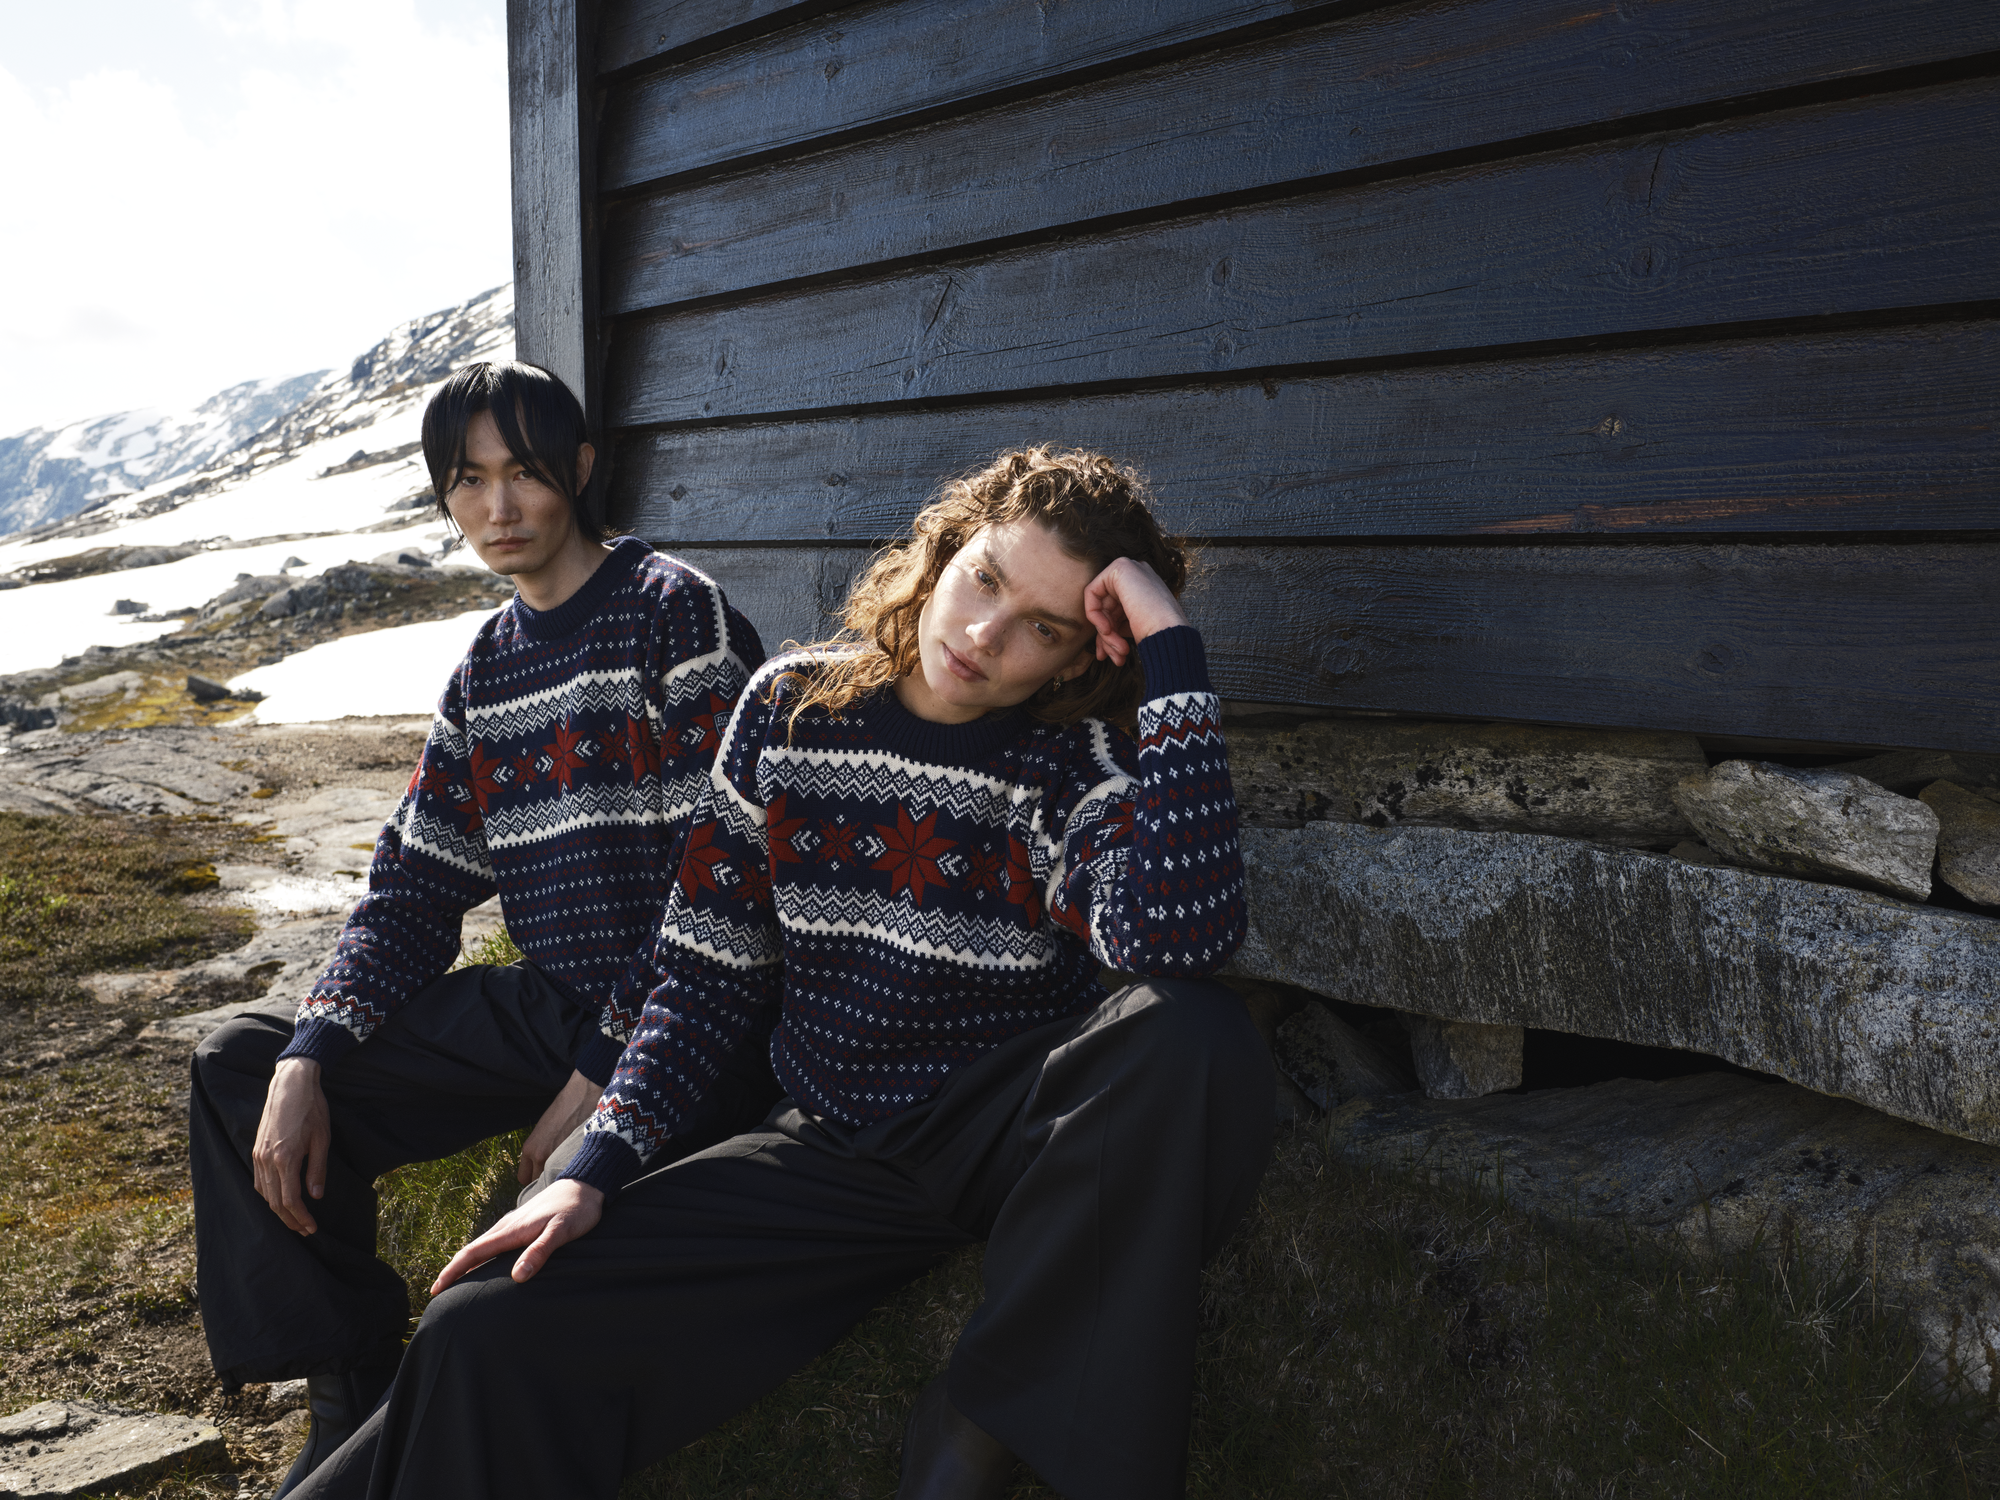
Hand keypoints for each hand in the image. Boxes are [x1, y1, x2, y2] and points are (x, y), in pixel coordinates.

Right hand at [252, 1057, 331, 1234]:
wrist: (291, 1084)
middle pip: (274, 1202)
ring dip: (279, 1210)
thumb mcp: (322, 1139)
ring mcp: (258, 1155)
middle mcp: (267, 1160)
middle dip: (290, 1220)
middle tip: (305, 1230)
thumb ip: (317, 1170)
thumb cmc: (311, 1109)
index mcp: (285, 1158)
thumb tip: (316, 1197)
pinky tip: (278, 1200)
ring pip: (264, 1193)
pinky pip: (258, 1181)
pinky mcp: (256, 1150)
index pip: (290, 1200)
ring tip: (294, 1219)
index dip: (300, 1218)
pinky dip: (267, 1195)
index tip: (312, 1228)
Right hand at [431, 1178, 604, 1293]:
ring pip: (482, 1244)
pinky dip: (482, 1254)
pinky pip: (494, 1241)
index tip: (436, 1289)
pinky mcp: (522, 1222)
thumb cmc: (577, 1210)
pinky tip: (486, 1262)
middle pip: (472, 1249)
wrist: (587, 1183)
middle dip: (453, 1270)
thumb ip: (539, 1252)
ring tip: (455, 1281)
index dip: (453, 1272)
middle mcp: (508, 1225)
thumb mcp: (561, 1232)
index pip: (474, 1253)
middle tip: (438, 1291)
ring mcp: (514, 1222)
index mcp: (512, 1230)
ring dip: (466, 1262)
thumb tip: (516, 1277)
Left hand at [518, 1069, 602, 1183]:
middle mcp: (539, 1156)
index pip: (523, 1178)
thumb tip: (543, 1163)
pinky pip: (569, 1172)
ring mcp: (556, 1157)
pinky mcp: (574, 1155)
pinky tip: (579, 1163)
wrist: (583, 1093)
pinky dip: (572, 1170)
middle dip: (545, 1181)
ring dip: (559, 1177)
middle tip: (554, 1175)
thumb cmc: (565, 1106)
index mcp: (530, 1149)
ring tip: (568, 1171)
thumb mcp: (544, 1128)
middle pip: (536, 1183)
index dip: (533, 1178)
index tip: (541, 1176)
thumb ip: (540, 1147)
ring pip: (553, 1180)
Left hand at [1083, 557, 1189, 667]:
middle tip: (1115, 657)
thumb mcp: (1134, 627)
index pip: (1117, 609)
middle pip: (1108, 608)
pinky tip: (1107, 630)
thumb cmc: (1159, 635)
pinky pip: (1092, 593)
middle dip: (1107, 637)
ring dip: (1105, 634)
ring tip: (1117, 652)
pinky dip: (1095, 615)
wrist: (1169, 633)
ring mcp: (1130, 568)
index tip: (1115, 654)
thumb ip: (1117, 624)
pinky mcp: (1119, 568)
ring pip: (1101, 605)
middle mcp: (1138, 574)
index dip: (1111, 633)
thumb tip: (1102, 638)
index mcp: (1145, 586)